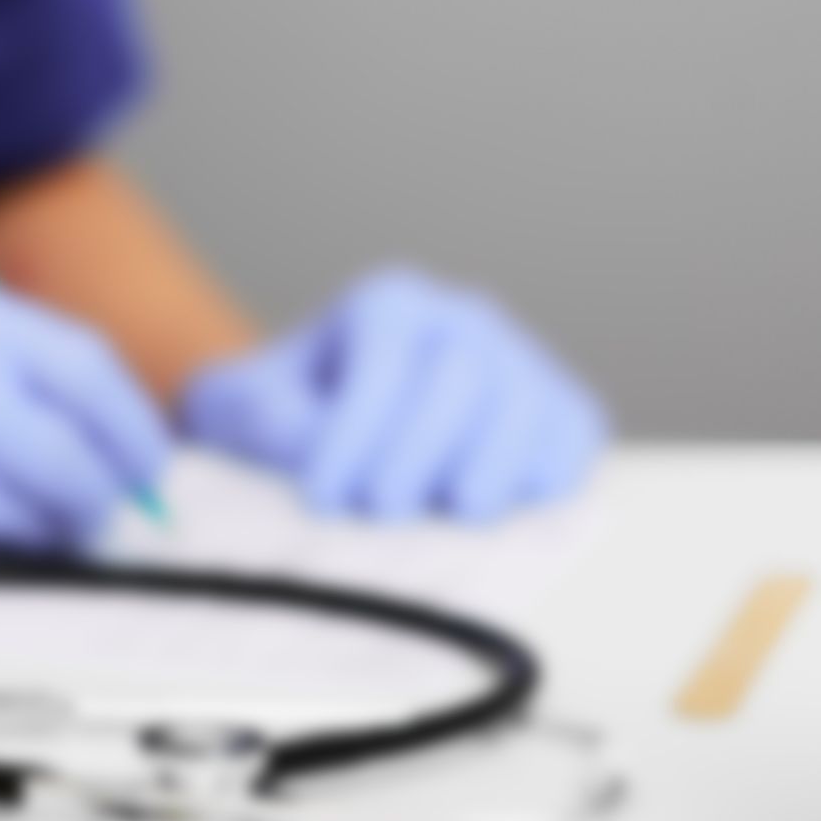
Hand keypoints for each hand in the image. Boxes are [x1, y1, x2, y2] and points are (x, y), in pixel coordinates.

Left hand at [181, 267, 606, 520]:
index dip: (355, 433)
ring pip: (525, 400)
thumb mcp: (248, 411)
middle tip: (382, 509)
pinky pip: (572, 431)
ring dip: (493, 463)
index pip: (383, 361)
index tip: (322, 498)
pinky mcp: (554, 410)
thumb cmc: (287, 423)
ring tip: (456, 514)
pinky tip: (514, 508)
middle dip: (420, 448)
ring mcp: (516, 362)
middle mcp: (460, 321)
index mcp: (386, 306)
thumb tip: (322, 447)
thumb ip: (273, 422)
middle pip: (461, 375)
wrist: (336, 437)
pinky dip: (553, 469)